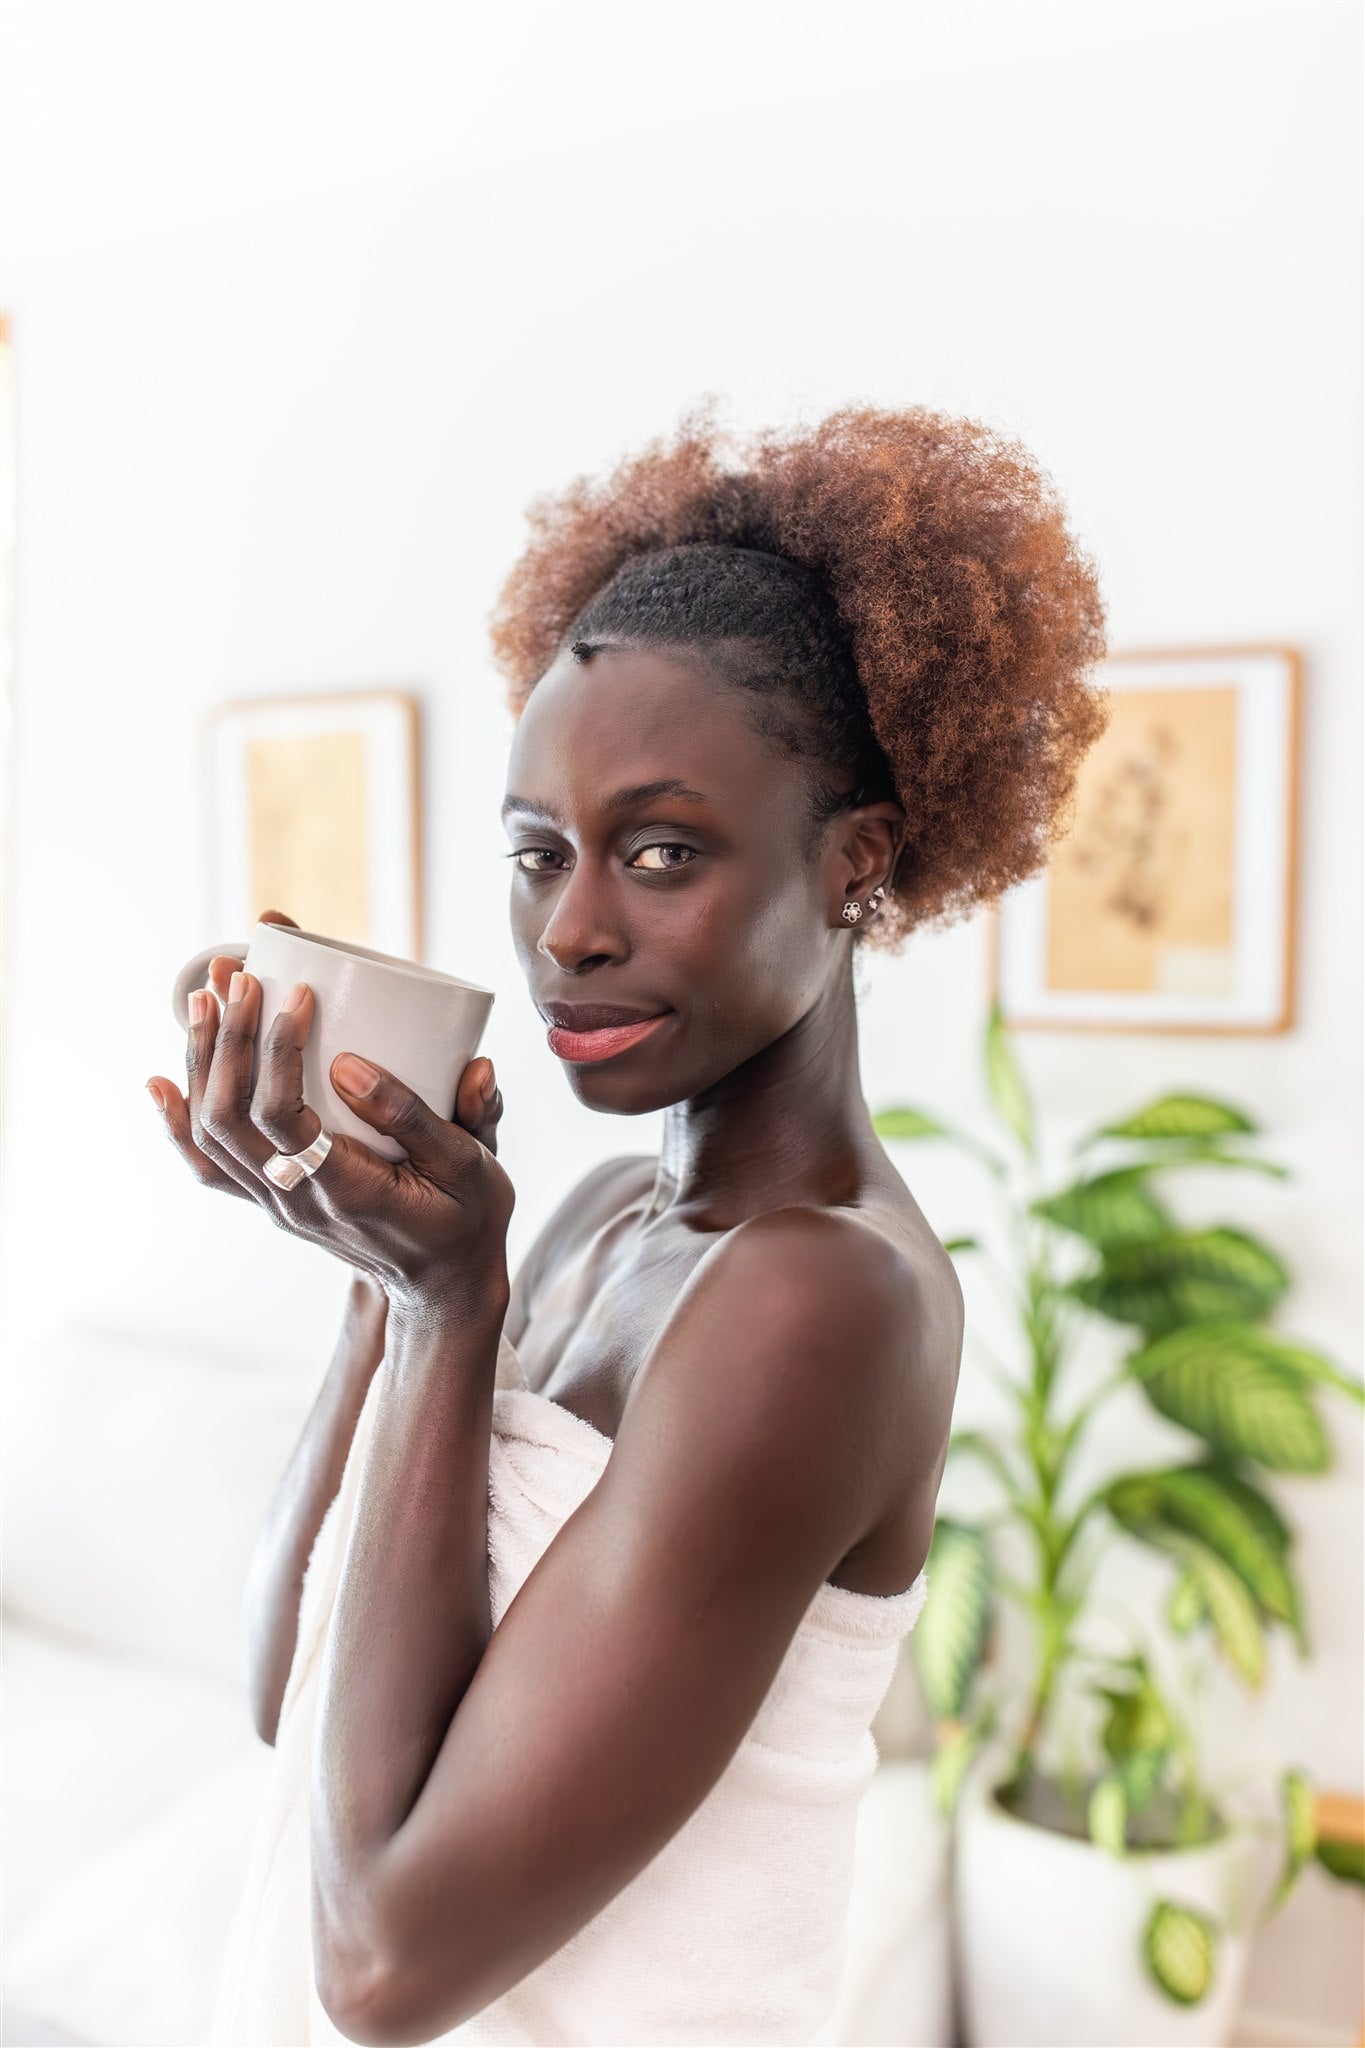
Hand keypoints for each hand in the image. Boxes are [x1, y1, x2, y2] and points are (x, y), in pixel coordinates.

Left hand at [146, 939, 512, 1309]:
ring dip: (201, 1062)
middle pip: (229, 1119)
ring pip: (211, 1135)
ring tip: (203, 997)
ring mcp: (278, 1204)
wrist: (443, 1285)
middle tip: (238, 974)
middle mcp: (298, 1201)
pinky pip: (210, 1164)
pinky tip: (163, 1081)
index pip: (282, 1117)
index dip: (277, 1051)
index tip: (298, 994)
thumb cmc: (465, 1218)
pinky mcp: (274, 1199)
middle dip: (226, 1038)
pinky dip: (179, 1121)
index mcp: (349, 1189)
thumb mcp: (469, 1165)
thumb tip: (354, 1065)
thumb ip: (420, 1115)